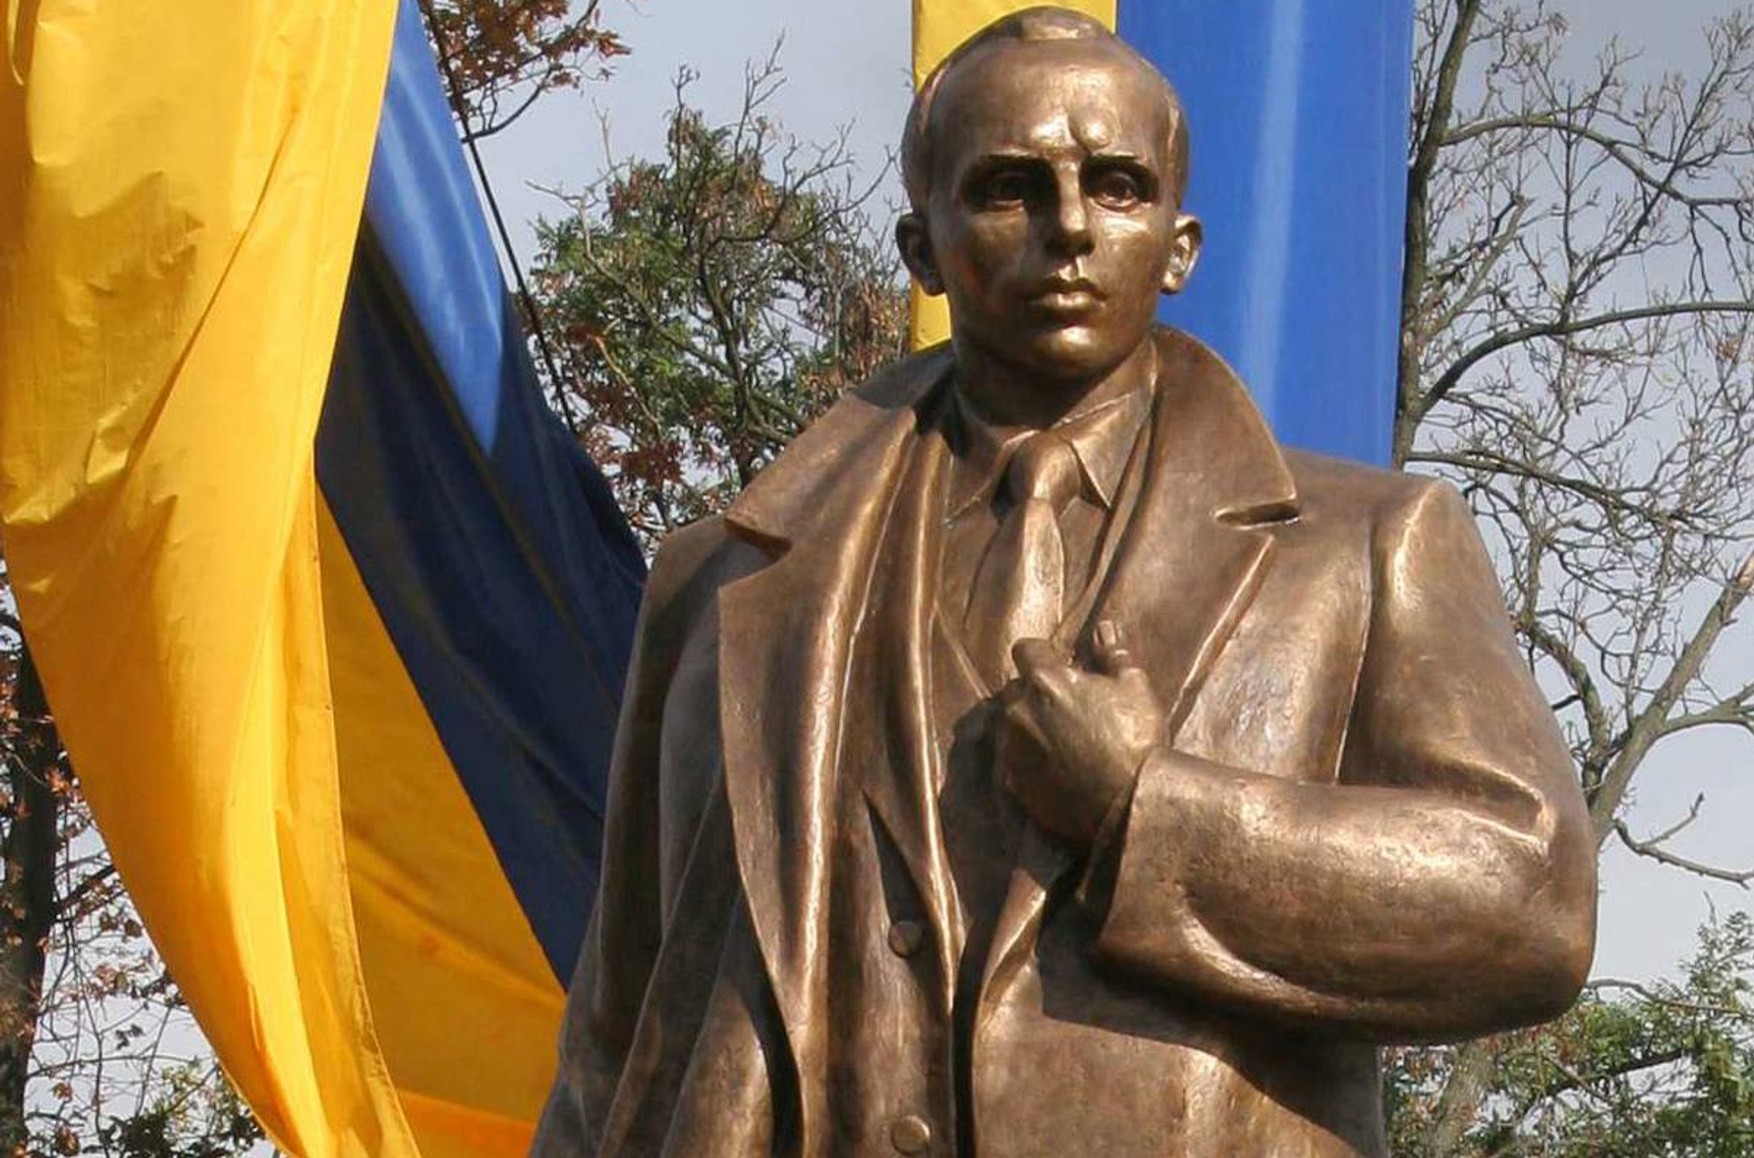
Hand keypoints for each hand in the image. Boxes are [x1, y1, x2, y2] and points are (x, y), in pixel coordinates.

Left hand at [997, 621, 1164, 845]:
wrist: (1129, 802)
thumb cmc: (1136, 738)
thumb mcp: (1134, 688)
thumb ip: (1113, 654)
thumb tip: (1103, 627)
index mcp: (1046, 680)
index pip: (1025, 649)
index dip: (1043, 654)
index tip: (1062, 667)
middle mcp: (1019, 710)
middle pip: (1015, 688)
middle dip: (1034, 692)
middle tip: (1065, 707)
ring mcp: (1012, 747)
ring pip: (1011, 724)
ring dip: (1028, 725)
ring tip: (1061, 741)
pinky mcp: (1013, 780)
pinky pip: (1012, 759)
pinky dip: (1027, 758)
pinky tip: (1054, 766)